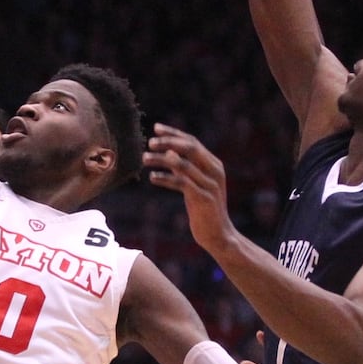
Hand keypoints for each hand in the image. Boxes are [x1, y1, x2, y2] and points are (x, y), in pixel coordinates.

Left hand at [143, 123, 236, 254]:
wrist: (218, 235)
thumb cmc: (204, 209)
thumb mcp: (194, 185)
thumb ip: (183, 168)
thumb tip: (168, 152)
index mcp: (214, 165)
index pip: (193, 142)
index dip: (174, 134)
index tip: (156, 128)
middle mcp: (214, 171)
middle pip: (190, 148)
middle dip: (168, 142)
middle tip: (149, 142)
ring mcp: (210, 184)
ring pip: (183, 164)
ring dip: (161, 159)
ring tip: (144, 158)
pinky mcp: (204, 198)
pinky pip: (182, 183)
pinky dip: (165, 178)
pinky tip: (152, 177)